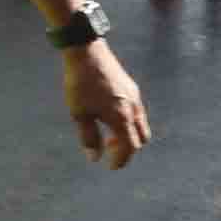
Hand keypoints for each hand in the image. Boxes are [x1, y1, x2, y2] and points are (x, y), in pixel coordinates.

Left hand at [64, 43, 149, 168]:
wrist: (88, 52)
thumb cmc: (80, 84)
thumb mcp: (80, 114)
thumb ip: (89, 137)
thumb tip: (94, 157)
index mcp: (121, 117)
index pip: (129, 147)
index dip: (122, 160)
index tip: (111, 167)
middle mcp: (133, 109)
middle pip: (141, 138)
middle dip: (128, 148)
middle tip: (108, 148)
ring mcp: (135, 97)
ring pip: (140, 124)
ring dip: (128, 134)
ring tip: (108, 133)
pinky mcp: (132, 89)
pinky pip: (137, 112)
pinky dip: (128, 122)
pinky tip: (109, 116)